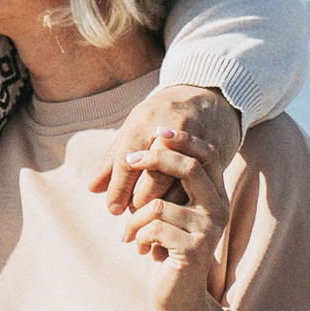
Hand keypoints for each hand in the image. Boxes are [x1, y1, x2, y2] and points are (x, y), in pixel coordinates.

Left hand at [92, 80, 240, 221]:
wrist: (206, 98)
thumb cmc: (159, 119)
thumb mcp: (133, 131)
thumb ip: (113, 161)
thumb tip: (93, 188)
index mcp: (145, 122)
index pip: (127, 161)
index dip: (118, 189)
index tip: (113, 208)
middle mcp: (173, 127)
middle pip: (154, 176)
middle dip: (139, 200)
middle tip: (132, 211)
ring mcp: (197, 140)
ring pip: (178, 185)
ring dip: (160, 205)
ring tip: (148, 212)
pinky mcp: (216, 154)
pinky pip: (196, 186)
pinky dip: (180, 201)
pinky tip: (170, 207)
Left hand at [124, 129, 234, 310]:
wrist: (177, 296)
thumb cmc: (167, 248)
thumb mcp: (167, 211)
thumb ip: (165, 183)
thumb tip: (146, 141)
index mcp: (215, 195)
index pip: (207, 155)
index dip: (184, 139)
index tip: (158, 130)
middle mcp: (218, 209)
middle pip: (188, 168)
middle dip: (152, 159)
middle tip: (126, 161)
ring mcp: (209, 230)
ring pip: (160, 204)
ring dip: (134, 218)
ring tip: (129, 232)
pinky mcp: (195, 250)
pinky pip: (154, 228)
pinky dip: (137, 234)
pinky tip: (136, 246)